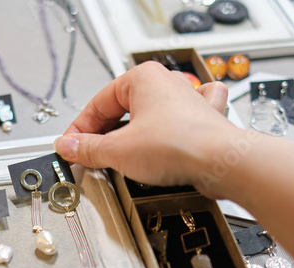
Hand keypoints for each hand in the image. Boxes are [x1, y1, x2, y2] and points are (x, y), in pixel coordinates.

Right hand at [54, 61, 234, 196]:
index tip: (72, 146)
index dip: (81, 128)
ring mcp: (185, 101)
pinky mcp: (200, 121)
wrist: (224, 162)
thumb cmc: (180, 145)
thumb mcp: (118, 150)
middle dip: (103, 133)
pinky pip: (178, 118)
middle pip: (121, 109)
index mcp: (141, 79)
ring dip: (129, 133)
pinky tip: (163, 132)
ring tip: (117, 153)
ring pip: (147, 114)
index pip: (98, 103)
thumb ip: (88, 149)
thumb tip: (69, 146)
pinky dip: (167, 127)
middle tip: (89, 154)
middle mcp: (165, 84)